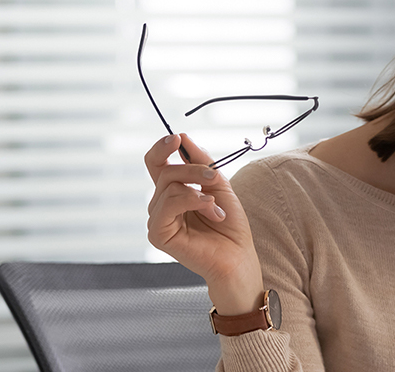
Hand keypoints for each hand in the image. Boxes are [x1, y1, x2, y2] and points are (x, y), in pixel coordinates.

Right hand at [145, 133, 263, 314]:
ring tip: (217, 205)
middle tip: (213, 177)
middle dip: (192, 169)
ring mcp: (157, 219)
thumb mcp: (219, 185)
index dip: (163, 148)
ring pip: (168, 185)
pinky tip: (211, 211)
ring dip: (198, 189)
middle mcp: (161, 204)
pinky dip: (192, 201)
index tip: (178, 138)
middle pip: (164, 171)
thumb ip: (201, 162)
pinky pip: (167, 205)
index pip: (156, 163)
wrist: (238, 256)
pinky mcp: (158, 234)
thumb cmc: (230, 225)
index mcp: (173, 192)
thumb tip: (183, 137)